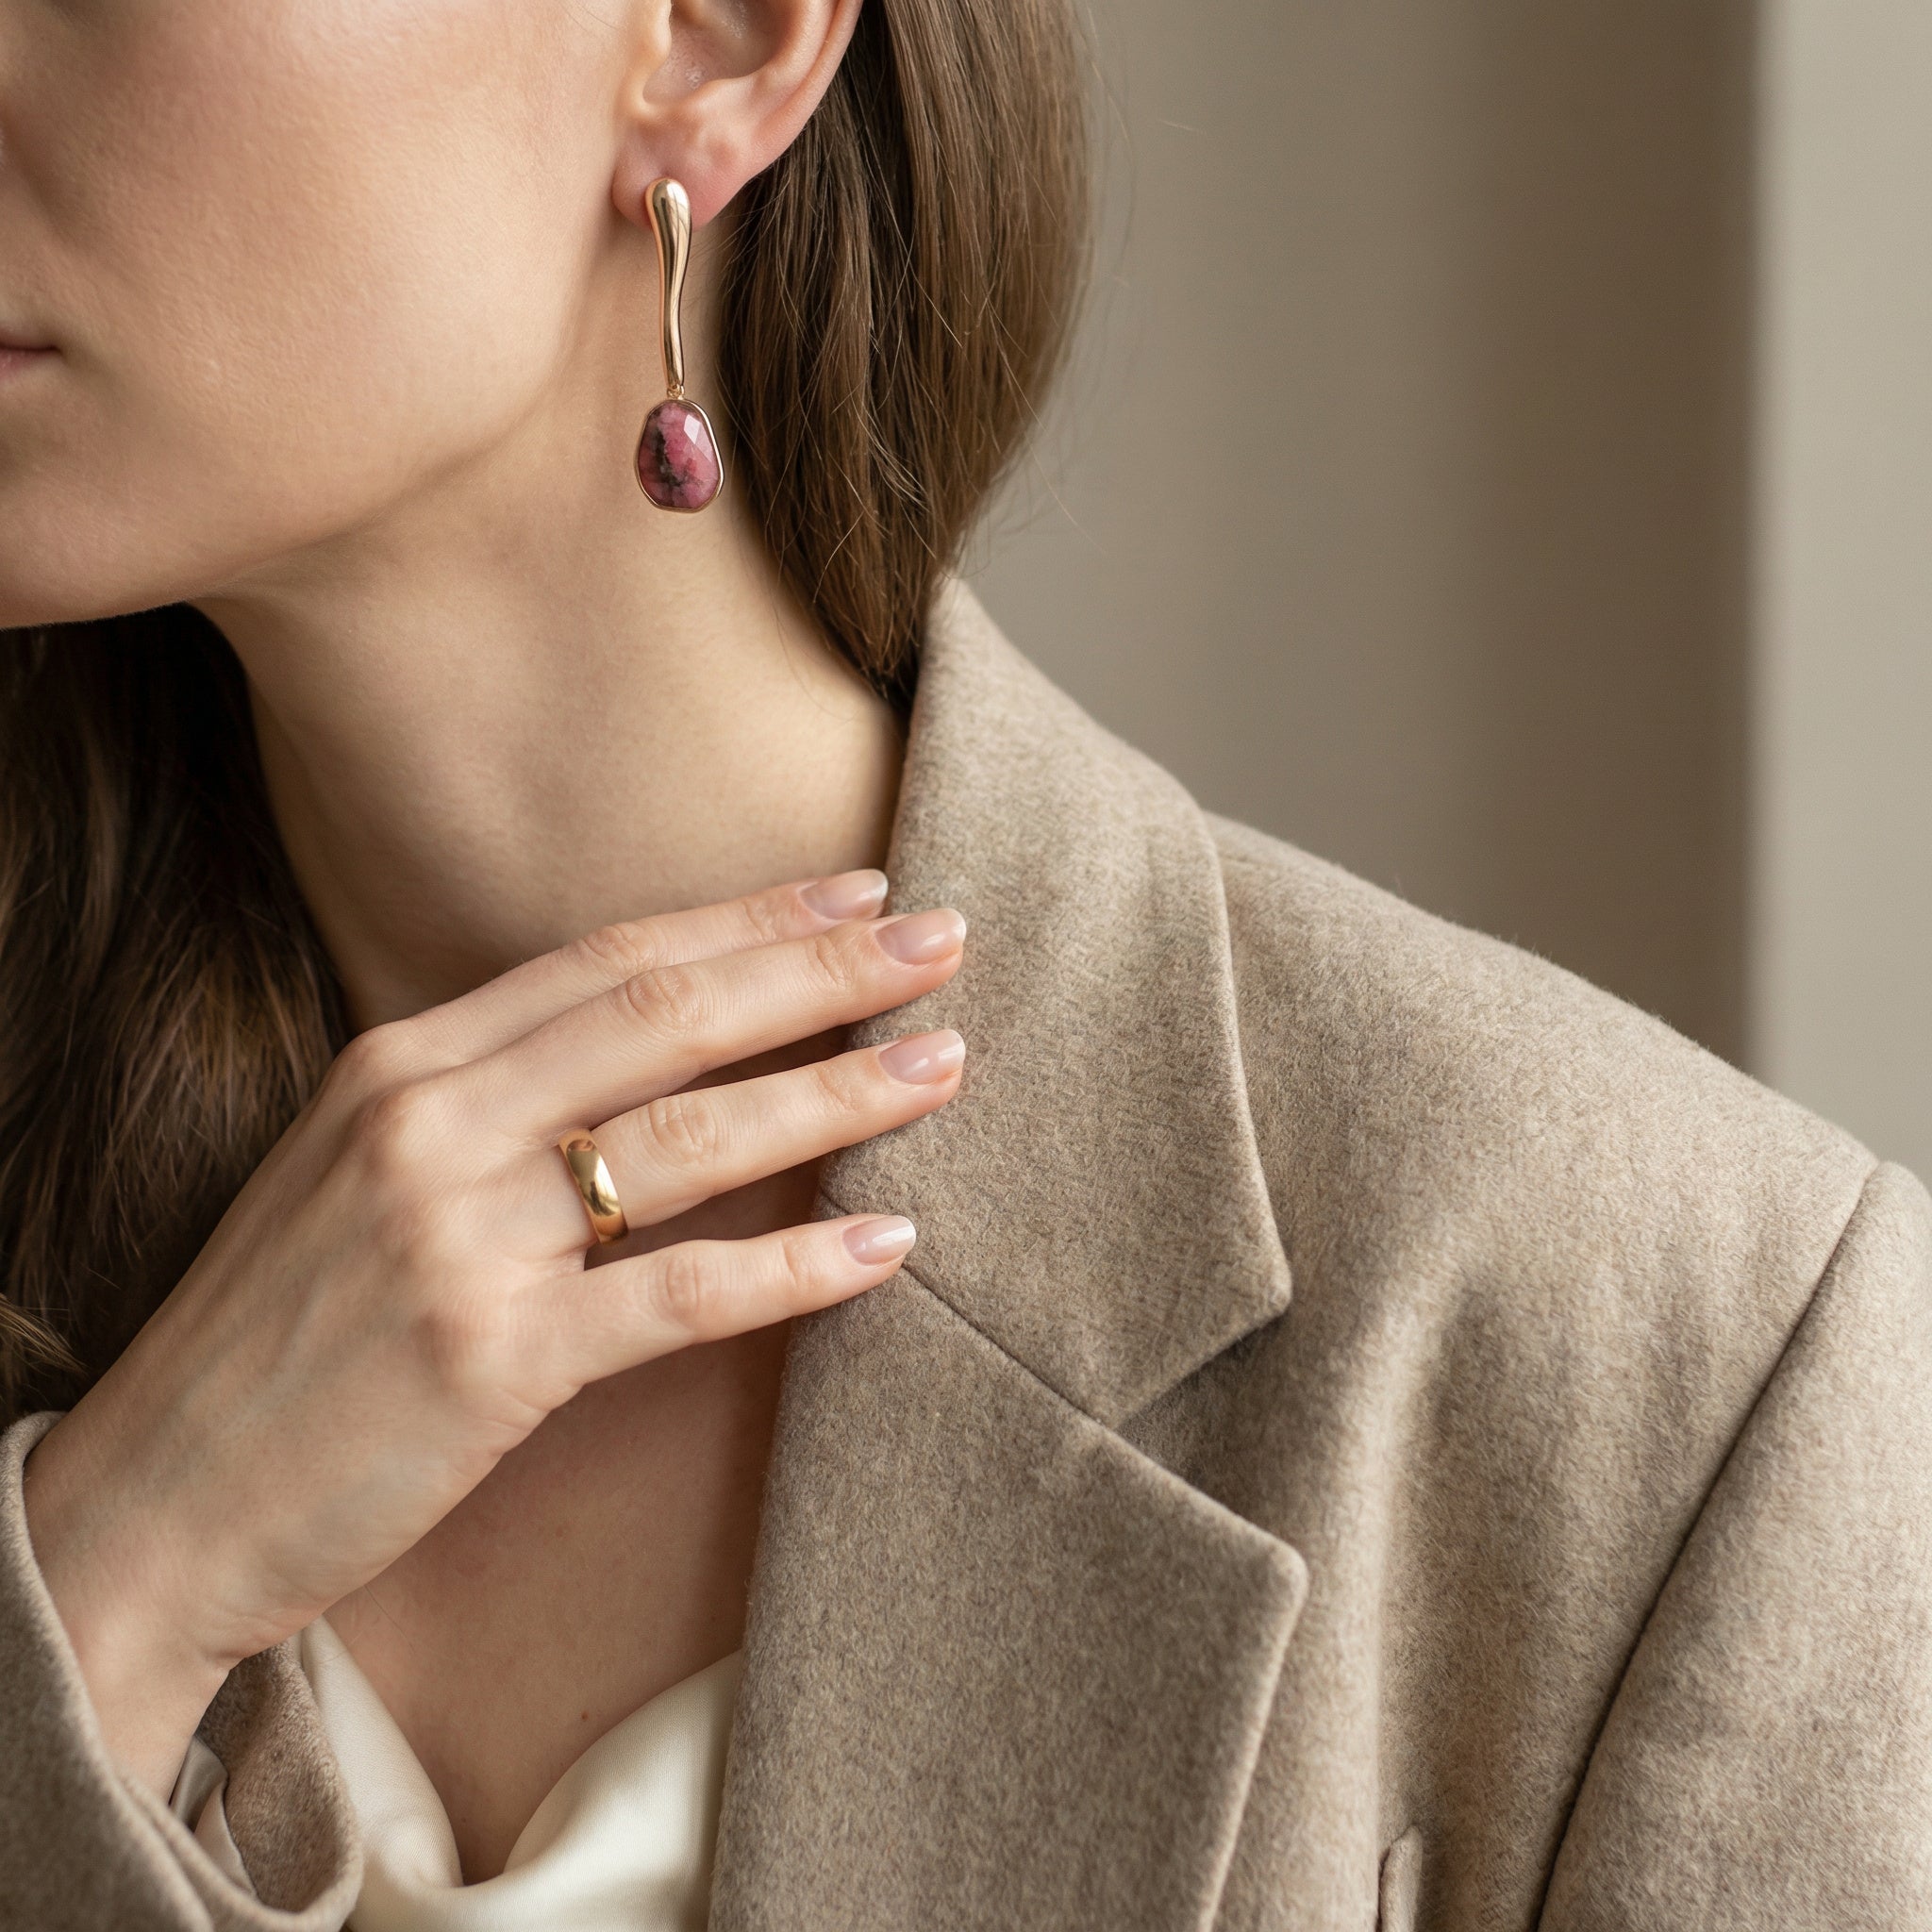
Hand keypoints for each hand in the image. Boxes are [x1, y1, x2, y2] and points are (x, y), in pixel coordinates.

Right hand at [21, 870, 964, 1793]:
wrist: (151, 1503)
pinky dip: (795, 1270)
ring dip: (835, 1095)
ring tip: (943, 1064)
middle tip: (940, 938)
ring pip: (689, 1139)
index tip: (856, 892)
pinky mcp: (488, 1359)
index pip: (608, 959)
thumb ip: (483, 1104)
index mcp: (399, 1064)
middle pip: (666, 1014)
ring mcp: (456, 1237)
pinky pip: (678, 1295)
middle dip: (820, 971)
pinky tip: (887, 1247)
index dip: (746, 921)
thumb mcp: (352, 1174)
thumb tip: (641, 1063)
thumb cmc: (274, 1338)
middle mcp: (429, 1124)